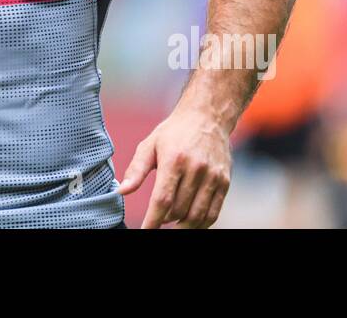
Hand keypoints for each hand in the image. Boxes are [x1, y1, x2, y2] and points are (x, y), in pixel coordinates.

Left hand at [117, 107, 230, 227]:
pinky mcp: (225, 182)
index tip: (145, 230)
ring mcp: (213, 177)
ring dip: (183, 226)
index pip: (162, 200)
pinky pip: (213, 213)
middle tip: (158, 218)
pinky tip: (189, 221)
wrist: (208, 116)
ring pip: (197, 216)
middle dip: (165, 220)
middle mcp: (195, 169)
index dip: (152, 220)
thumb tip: (121, 191)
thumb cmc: (175, 132)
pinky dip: (200, 223)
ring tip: (172, 222)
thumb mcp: (150, 145)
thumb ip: (136, 170)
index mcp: (174, 160)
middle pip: (179, 210)